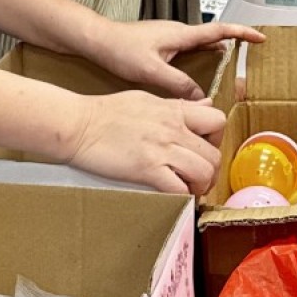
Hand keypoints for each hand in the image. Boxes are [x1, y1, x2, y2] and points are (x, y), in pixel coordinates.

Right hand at [66, 90, 226, 194]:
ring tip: (190, 191)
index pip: (217, 120)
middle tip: (200, 179)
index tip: (206, 149)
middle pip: (214, 153)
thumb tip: (203, 105)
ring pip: (204, 171)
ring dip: (201, 186)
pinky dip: (183, 197)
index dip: (217, 139)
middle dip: (212, 171)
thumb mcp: (148, 99)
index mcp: (174, 110)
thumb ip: (177, 105)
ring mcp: (161, 149)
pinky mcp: (147, 169)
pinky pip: (179, 188)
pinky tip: (175, 198)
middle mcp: (173, 128)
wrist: (79, 124)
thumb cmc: (107, 112)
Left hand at [91, 19, 263, 99]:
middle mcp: (179, 32)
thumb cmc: (120, 49)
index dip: (242, 34)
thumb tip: (199, 96)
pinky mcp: (162, 44)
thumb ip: (177, 83)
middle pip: (214, 36)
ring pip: (201, 44)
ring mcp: (170, 37)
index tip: (260, 38)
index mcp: (181, 34)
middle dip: (234, 43)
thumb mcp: (151, 71)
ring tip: (230, 69)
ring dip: (216, 52)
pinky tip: (198, 74)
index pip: (219, 31)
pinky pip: (189, 49)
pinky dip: (200, 58)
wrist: (98, 40)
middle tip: (250, 55)